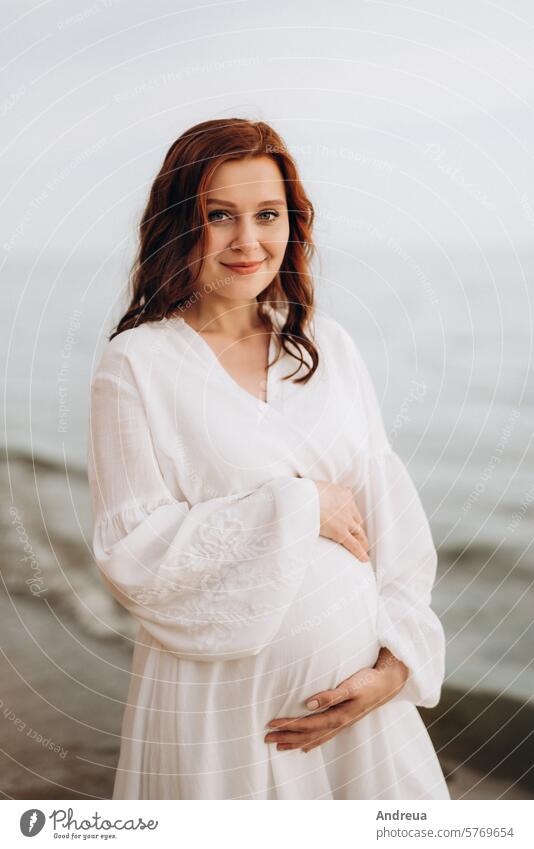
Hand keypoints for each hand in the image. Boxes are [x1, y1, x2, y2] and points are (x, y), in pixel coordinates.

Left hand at [264, 648, 408, 752]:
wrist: (388, 684)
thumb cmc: (368, 682)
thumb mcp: (350, 686)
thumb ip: (330, 695)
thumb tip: (309, 704)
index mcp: (338, 716)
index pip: (307, 724)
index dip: (288, 725)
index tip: (270, 725)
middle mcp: (338, 723)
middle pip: (308, 734)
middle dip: (287, 737)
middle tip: (266, 739)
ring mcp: (342, 724)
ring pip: (315, 738)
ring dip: (296, 742)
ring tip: (280, 746)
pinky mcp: (344, 720)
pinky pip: (325, 736)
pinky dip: (313, 743)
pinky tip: (306, 748)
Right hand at [312, 479, 369, 560]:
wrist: (301, 497)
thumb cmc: (304, 492)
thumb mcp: (317, 489)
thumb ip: (321, 494)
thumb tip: (315, 497)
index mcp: (343, 494)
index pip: (351, 507)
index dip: (351, 517)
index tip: (350, 522)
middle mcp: (348, 506)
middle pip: (357, 521)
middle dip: (358, 530)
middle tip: (358, 538)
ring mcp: (345, 519)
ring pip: (359, 533)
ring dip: (362, 542)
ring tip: (364, 550)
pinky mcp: (340, 531)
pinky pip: (354, 544)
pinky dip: (360, 552)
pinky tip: (364, 559)